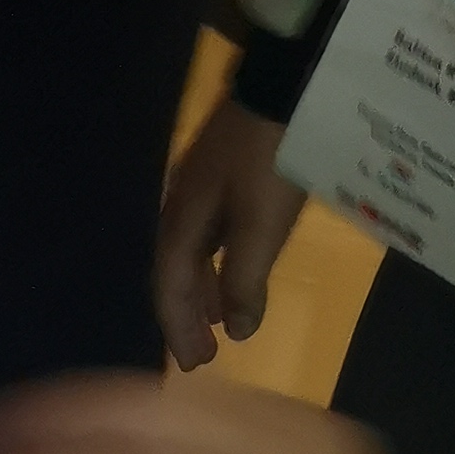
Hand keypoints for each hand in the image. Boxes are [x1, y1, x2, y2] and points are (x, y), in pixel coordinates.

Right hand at [154, 94, 307, 370]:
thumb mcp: (260, 227)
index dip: (178, 327)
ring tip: (219, 321)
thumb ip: (245, 281)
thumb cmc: (270, 163)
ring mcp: (203, 186)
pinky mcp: (225, 173)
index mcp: (182, 220)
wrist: (284, 87)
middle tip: (202, 355)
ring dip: (204, 289)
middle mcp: (182, 206)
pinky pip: (211, 234)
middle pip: (175, 271)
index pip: (170, 285)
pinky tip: (237, 267)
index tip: (191, 366)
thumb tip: (237, 331)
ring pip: (194, 252)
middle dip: (186, 314)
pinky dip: (219, 262)